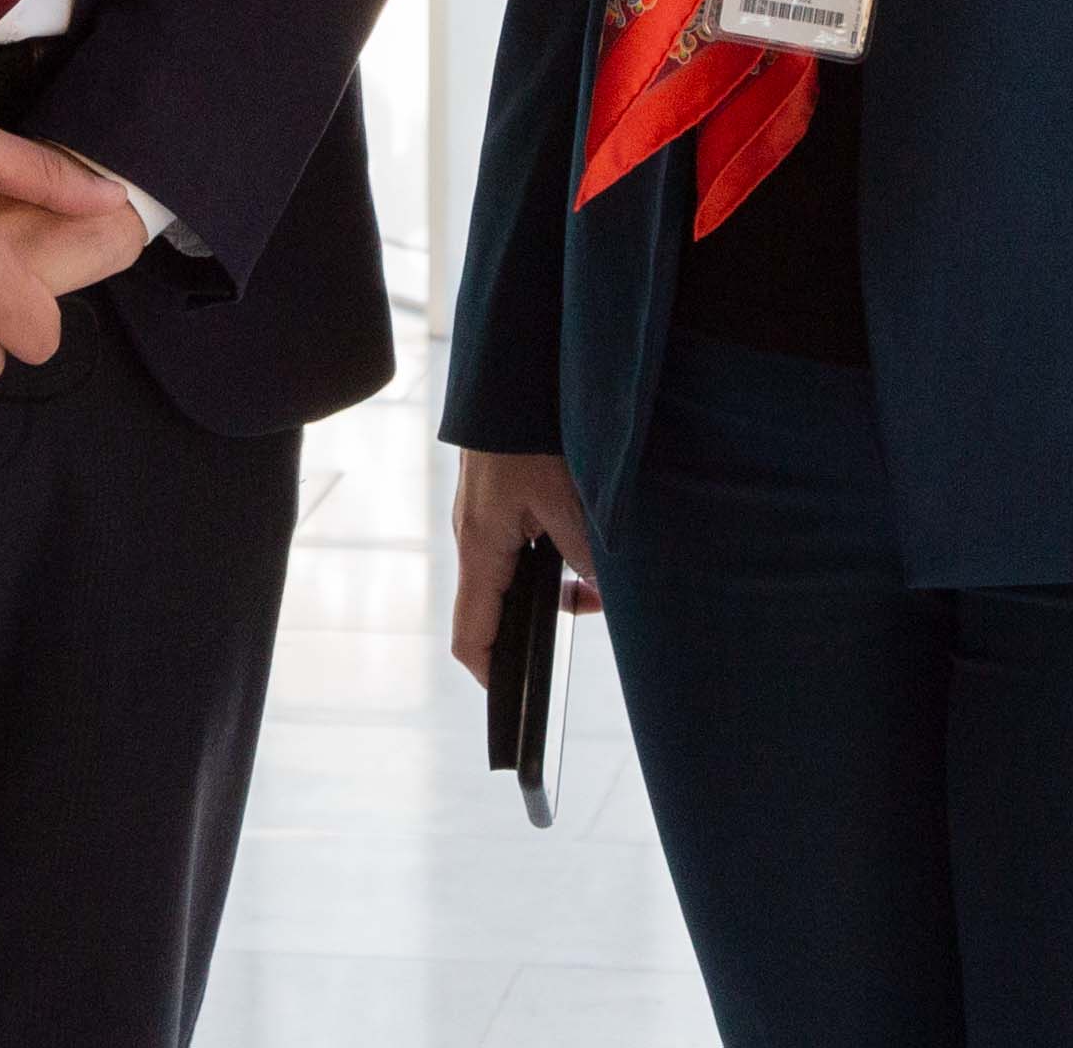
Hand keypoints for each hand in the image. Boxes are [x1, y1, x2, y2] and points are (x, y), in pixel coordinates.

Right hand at [446, 449, 603, 686]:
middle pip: (493, 609)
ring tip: (600, 586)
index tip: (518, 697)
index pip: (470, 635)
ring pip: (512, 576)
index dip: (491, 674)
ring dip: (554, 588)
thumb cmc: (526, 434)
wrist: (508, 374)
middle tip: (587, 628)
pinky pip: (519, 547)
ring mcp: (483, 519)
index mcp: (480, 549)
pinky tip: (587, 549)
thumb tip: (603, 596)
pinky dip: (551, 558)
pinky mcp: (497, 500)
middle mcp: (474, 540)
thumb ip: (582, 554)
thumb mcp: (564, 500)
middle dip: (538, 628)